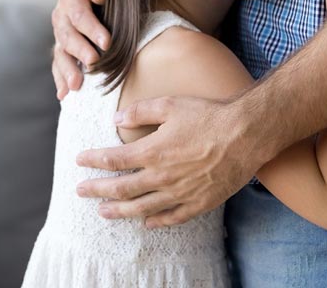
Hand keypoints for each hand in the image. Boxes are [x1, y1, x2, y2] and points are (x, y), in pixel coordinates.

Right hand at [51, 0, 110, 99]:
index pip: (79, 14)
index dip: (91, 29)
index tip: (107, 42)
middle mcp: (60, 15)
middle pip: (67, 36)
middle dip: (80, 51)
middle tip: (94, 64)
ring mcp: (60, 31)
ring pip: (60, 52)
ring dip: (67, 70)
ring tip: (76, 87)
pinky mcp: (62, 42)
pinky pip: (58, 60)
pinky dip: (60, 77)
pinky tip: (64, 94)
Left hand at [75, 96, 264, 227]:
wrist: (246, 135)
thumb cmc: (209, 115)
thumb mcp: (171, 104)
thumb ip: (141, 110)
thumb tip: (117, 119)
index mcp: (153, 151)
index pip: (114, 160)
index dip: (94, 161)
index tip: (80, 161)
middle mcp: (163, 176)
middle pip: (122, 189)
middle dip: (97, 190)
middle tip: (80, 191)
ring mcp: (180, 193)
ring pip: (142, 208)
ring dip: (119, 211)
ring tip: (103, 212)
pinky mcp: (199, 202)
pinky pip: (172, 218)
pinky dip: (156, 222)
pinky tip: (146, 222)